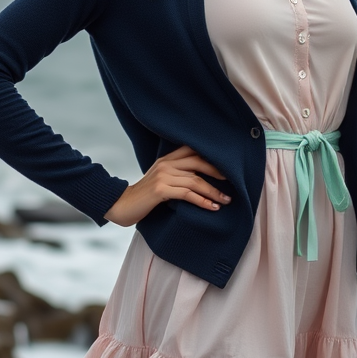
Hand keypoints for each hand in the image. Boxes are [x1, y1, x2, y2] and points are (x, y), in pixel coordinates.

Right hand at [103, 145, 230, 226]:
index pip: (193, 150)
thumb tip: (201, 179)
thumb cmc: (145, 196)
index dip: (212, 156)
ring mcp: (163, 175)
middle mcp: (166, 163)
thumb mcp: (161, 179)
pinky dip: (202, 201)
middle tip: (234, 182)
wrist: (122, 205)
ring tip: (226, 200)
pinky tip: (212, 207)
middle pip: (198, 162)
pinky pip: (187, 193)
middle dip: (218, 172)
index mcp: (167, 159)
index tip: (229, 165)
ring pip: (195, 180)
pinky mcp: (161, 189)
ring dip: (214, 191)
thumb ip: (177, 174)